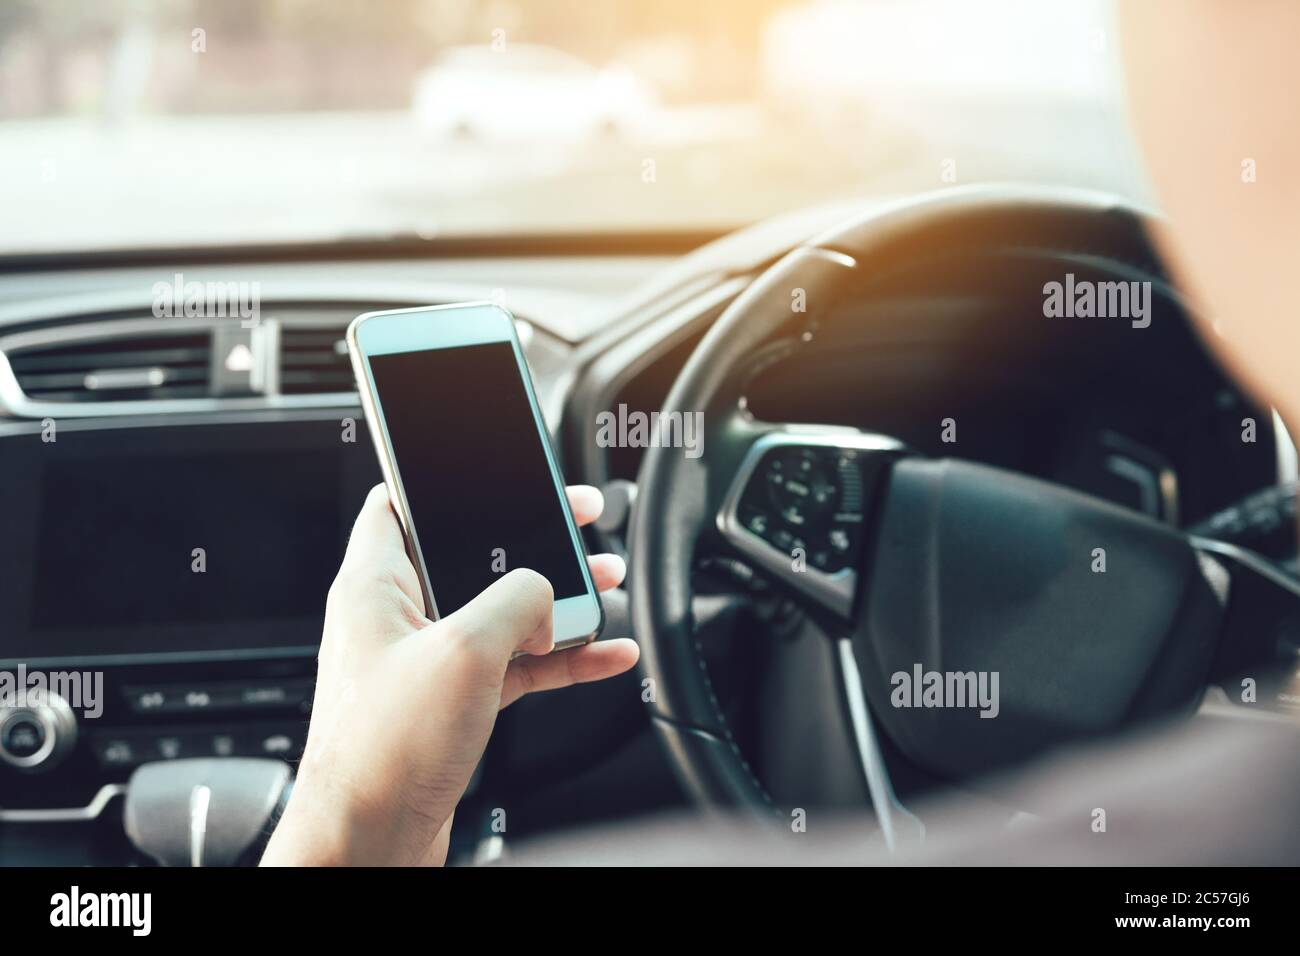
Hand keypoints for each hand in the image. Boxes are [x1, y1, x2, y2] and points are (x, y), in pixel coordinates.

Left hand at [261, 484, 638, 865]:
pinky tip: (605, 654)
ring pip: (501, 611)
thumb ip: (515, 600)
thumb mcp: (464, 650)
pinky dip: (559, 656)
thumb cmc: (383, 752)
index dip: (445, 477)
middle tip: (579, 519)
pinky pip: (515, 664)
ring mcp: (426, 662)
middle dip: (531, 540)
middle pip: (470, 554)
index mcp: (375, 584)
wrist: (369, 843)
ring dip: (556, 599)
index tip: (497, 465)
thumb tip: (546, 590)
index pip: (399, 502)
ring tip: (605, 583)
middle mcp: (397, 618)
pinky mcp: (451, 704)